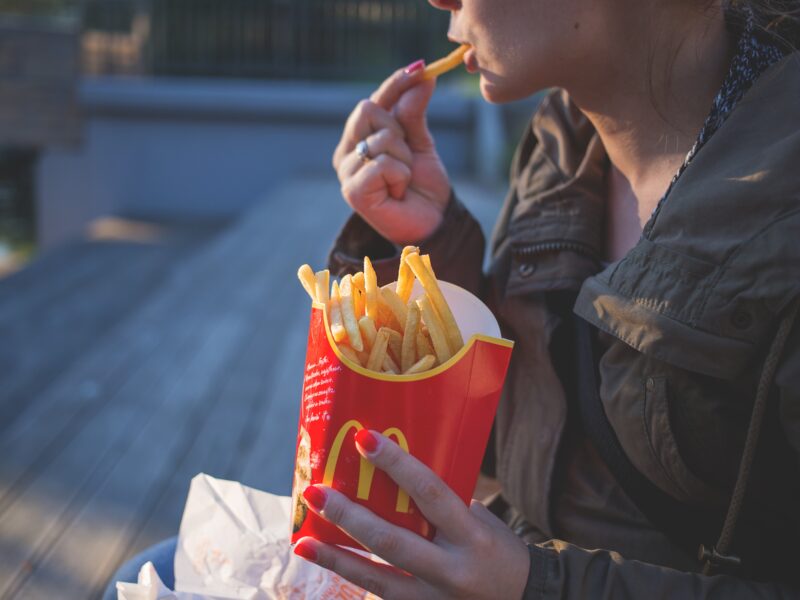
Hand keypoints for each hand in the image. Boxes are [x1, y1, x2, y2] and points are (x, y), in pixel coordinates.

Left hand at [293, 431, 529, 598]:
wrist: (522, 599)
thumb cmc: (497, 548)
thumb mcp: (480, 519)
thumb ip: (442, 501)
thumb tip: (394, 470)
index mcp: (471, 535)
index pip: (430, 493)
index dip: (397, 465)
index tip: (364, 438)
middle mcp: (452, 570)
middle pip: (391, 541)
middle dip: (349, 517)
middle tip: (316, 493)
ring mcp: (435, 598)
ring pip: (377, 580)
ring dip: (335, 558)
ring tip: (302, 542)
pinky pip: (382, 596)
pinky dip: (353, 578)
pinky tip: (326, 562)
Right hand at [332, 64, 451, 245]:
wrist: (432, 223)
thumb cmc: (423, 187)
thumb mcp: (421, 143)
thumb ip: (414, 112)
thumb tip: (422, 75)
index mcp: (358, 139)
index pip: (372, 101)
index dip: (394, 83)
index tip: (421, 67)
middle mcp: (346, 154)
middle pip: (368, 109)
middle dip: (399, 130)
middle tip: (407, 158)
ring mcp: (346, 173)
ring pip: (380, 138)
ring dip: (404, 159)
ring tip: (403, 181)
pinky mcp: (353, 192)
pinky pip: (382, 163)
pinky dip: (400, 175)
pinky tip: (398, 193)